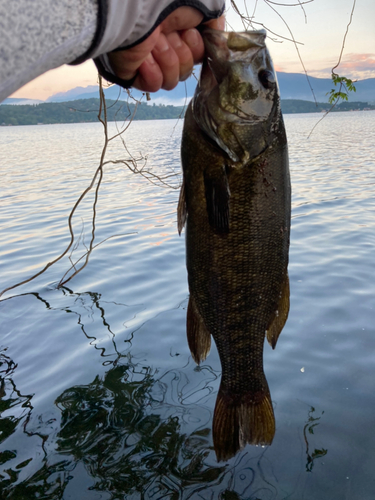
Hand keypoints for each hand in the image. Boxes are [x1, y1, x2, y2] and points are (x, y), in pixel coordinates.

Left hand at [107, 7, 224, 91]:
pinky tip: (146, 57)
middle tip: (170, 34)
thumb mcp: (207, 5)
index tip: (188, 32)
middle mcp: (164, 45)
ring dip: (168, 61)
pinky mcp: (134, 72)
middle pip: (186, 70)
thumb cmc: (168, 0)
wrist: (139, 8)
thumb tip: (220, 48)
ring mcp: (149, 60)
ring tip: (155, 42)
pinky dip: (153, 72)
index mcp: (178, 30)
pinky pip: (155, 86)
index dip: (196, 48)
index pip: (197, 56)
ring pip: (173, 80)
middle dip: (182, 54)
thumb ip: (217, 25)